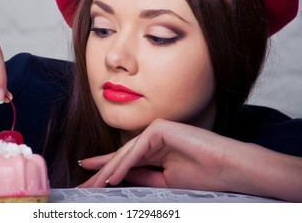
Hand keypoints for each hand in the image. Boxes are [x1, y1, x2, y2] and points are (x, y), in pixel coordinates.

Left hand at [79, 119, 301, 201]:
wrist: (230, 169)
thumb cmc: (204, 176)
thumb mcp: (166, 181)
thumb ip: (142, 175)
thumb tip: (118, 176)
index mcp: (156, 151)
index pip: (127, 162)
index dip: (106, 170)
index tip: (89, 180)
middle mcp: (154, 139)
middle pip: (122, 157)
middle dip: (102, 172)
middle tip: (83, 186)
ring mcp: (157, 131)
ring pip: (126, 153)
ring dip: (109, 170)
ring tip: (92, 185)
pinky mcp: (160, 127)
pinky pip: (137, 150)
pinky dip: (124, 165)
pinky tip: (111, 178)